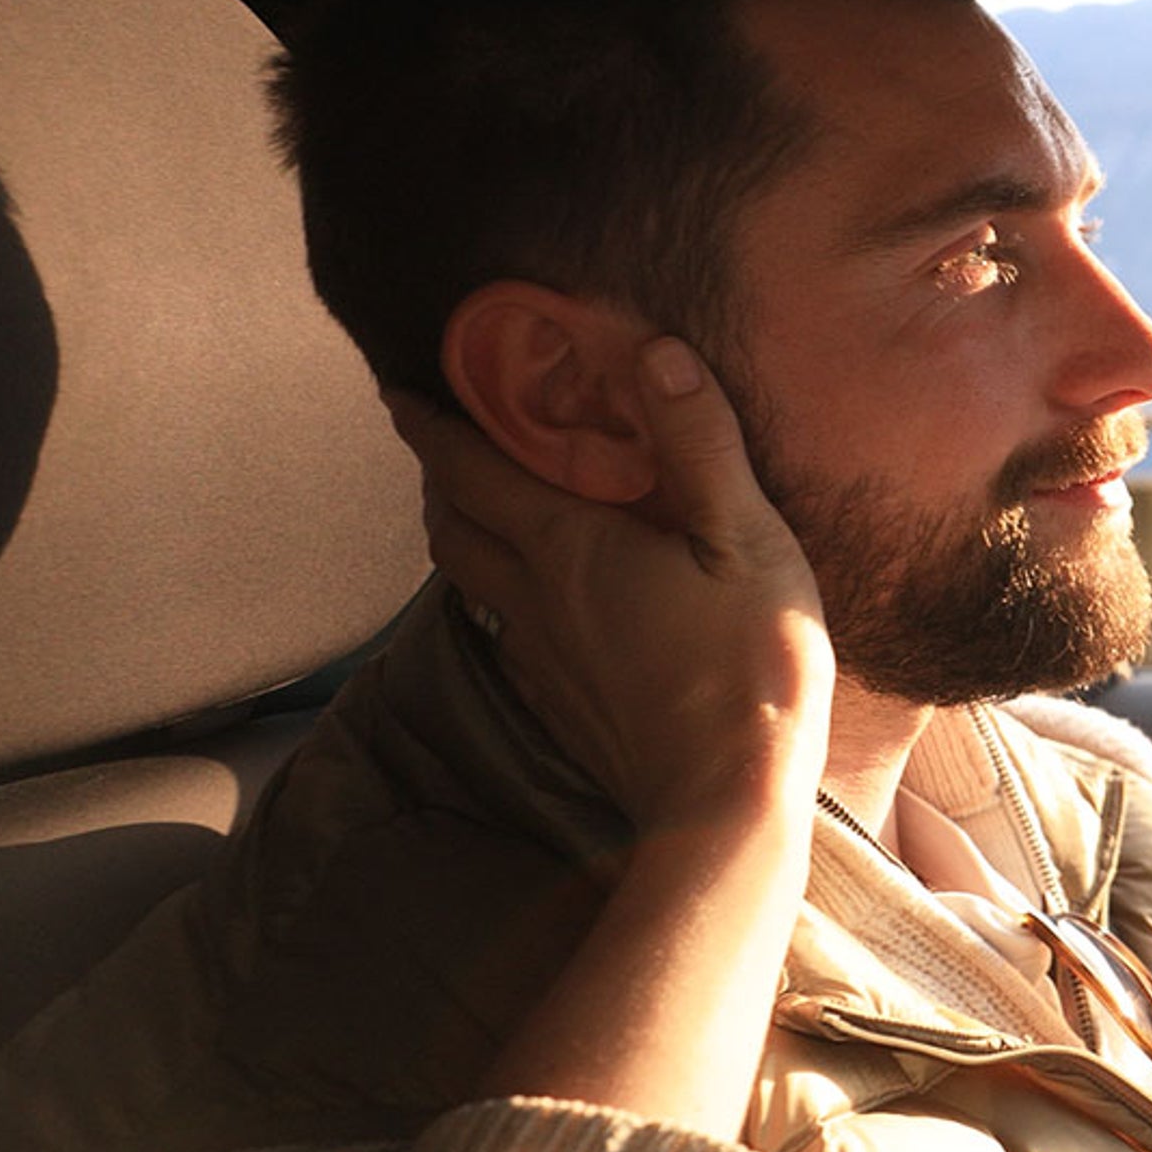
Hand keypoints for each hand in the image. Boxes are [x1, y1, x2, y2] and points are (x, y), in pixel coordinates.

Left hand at [389, 337, 830, 846]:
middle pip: (450, 524)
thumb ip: (701, 443)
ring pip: (467, 579)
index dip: (430, 424)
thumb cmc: (748, 666)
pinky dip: (498, 594)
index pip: (469, 468)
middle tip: (449, 440)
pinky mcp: (558, 702)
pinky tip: (534, 599)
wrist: (724, 802)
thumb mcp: (746, 541)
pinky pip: (503, 630)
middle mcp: (532, 597)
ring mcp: (539, 657)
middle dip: (439, 475)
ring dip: (460, 533)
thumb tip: (653, 349)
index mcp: (566, 546)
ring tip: (480, 507)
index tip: (402, 388)